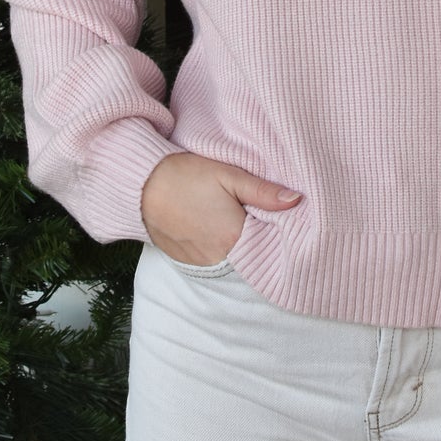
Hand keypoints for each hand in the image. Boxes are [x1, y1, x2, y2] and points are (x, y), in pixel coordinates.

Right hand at [140, 150, 303, 265]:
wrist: (143, 185)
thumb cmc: (187, 176)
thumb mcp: (228, 176)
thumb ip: (263, 192)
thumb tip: (297, 200)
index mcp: (234, 238)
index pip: (271, 246)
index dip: (280, 234)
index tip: (285, 222)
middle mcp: (220, 259)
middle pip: (253, 257)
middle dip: (261, 242)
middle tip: (264, 221)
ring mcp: (202, 264)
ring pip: (235, 262)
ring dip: (241, 248)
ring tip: (239, 224)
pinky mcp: (188, 264)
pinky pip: (215, 263)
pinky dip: (222, 252)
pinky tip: (220, 231)